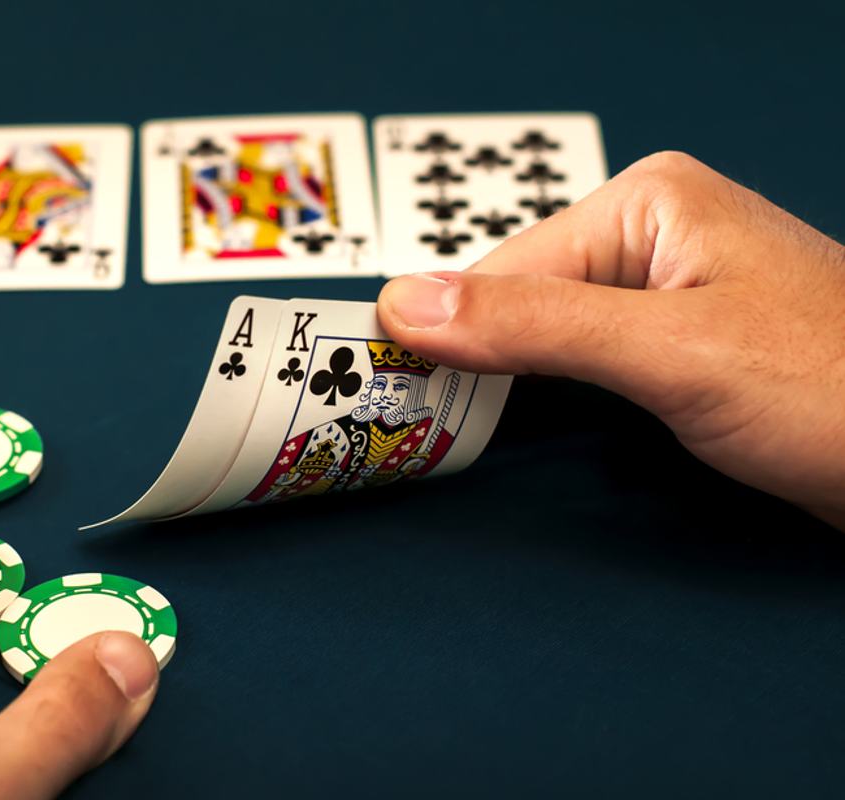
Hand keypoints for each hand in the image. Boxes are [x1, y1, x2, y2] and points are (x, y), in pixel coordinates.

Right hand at [377, 152, 844, 527]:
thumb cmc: (841, 389)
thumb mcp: (669, 353)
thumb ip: (535, 324)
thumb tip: (408, 301)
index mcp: (647, 203)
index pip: (500, 269)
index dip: (439, 332)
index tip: (382, 390)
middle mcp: (651, 235)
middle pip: (512, 298)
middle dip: (469, 360)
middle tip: (408, 417)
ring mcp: (663, 289)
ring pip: (537, 332)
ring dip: (499, 381)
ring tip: (446, 424)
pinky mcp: (672, 341)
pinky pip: (574, 358)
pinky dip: (538, 394)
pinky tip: (516, 422)